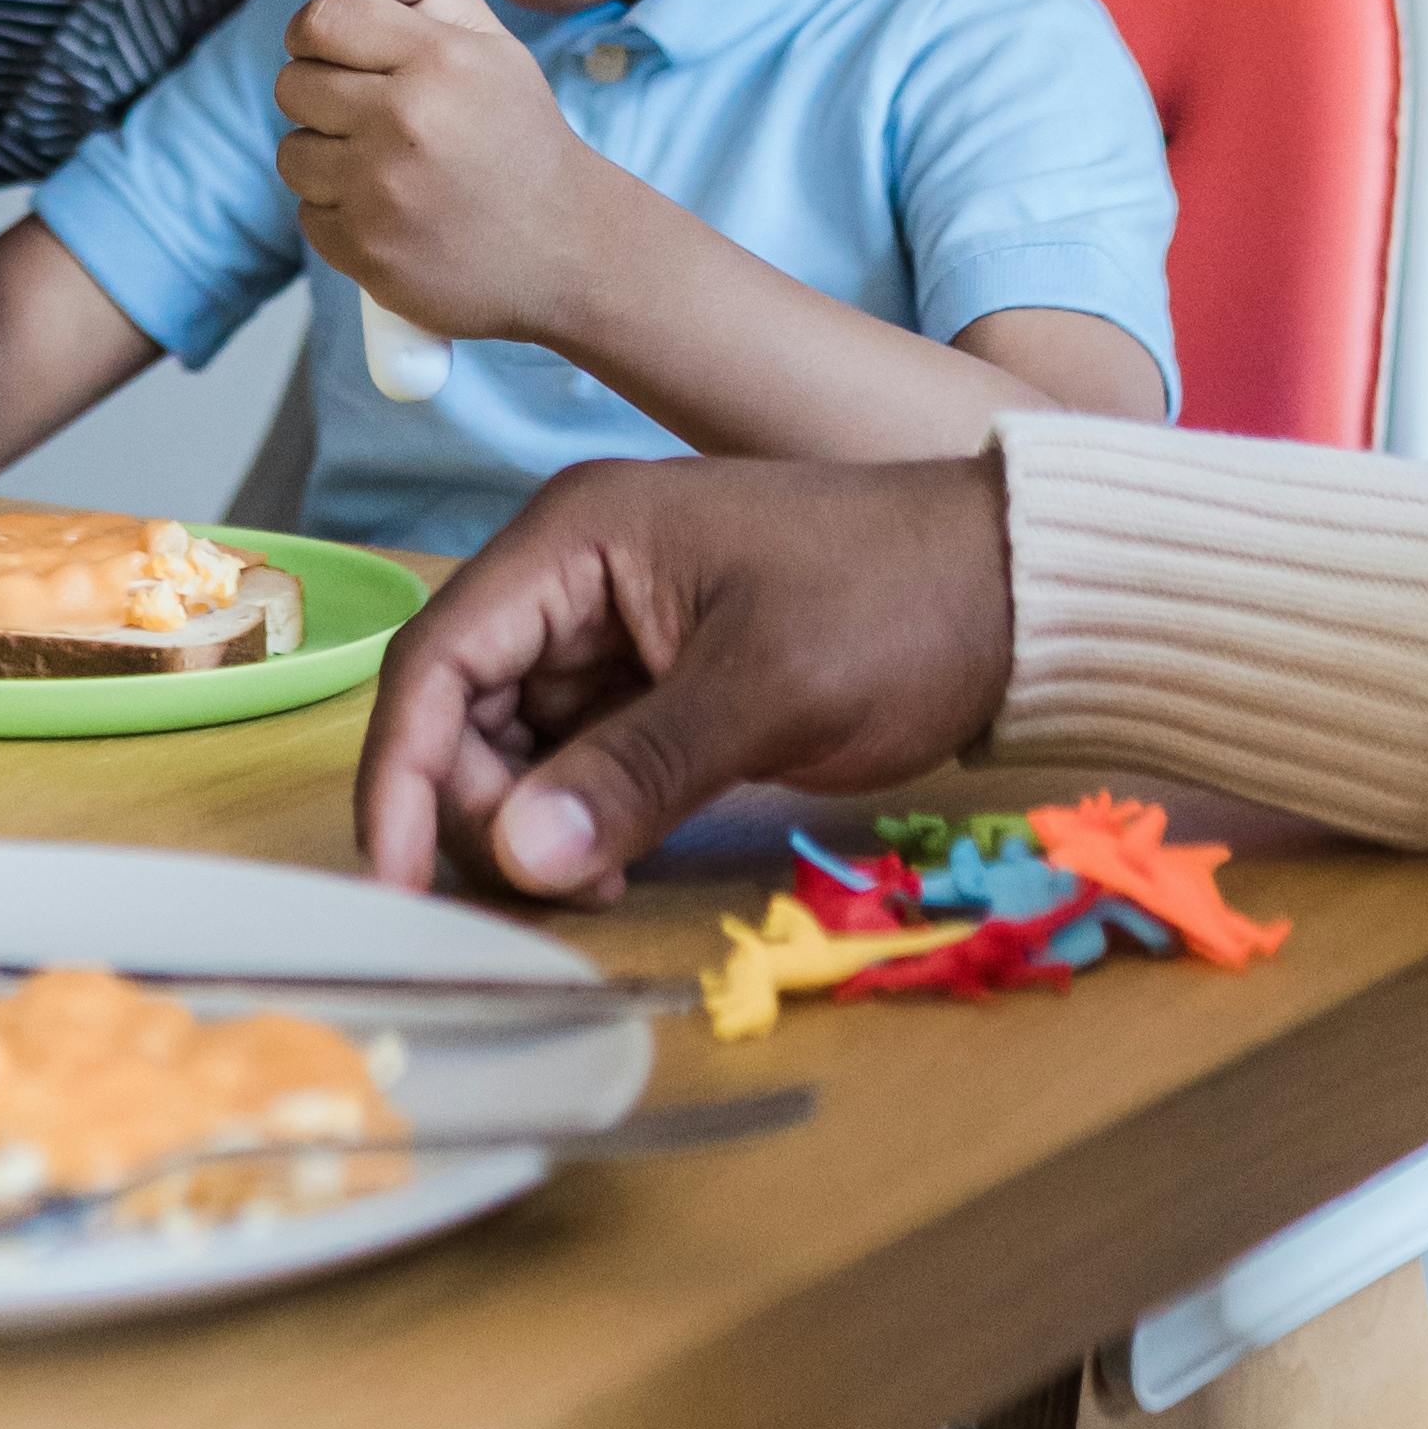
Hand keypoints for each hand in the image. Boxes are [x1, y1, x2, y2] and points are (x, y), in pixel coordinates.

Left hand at [273, 0, 625, 342]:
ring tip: (384, 168)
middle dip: (321, 96)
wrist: (566, 251)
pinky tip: (390, 215)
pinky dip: (339, 215)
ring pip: (293, 153)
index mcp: (438, 60)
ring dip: (326, 160)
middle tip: (369, 114)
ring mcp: (382, 193)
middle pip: (293, 86)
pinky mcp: (367, 252)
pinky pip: (308, 214)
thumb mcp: (495, 47)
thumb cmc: (520, 140)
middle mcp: (406, 121)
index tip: (326, 48)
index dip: (312, 32)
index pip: (322, 21)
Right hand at [357, 448, 1011, 901]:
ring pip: (514, 739)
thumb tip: (521, 861)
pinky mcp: (661, 677)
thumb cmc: (899, 604)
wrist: (1025, 587)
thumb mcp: (768, 691)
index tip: (402, 882)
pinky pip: (577, 753)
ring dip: (528, 821)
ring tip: (597, 883)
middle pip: (463, 706)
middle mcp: (577, 571)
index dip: (404, 774)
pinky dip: (578, 815)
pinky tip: (617, 864)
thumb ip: (636, 774)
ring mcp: (619, 623)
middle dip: (476, 809)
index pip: (438, 657)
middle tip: (550, 892)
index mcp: (579, 537)